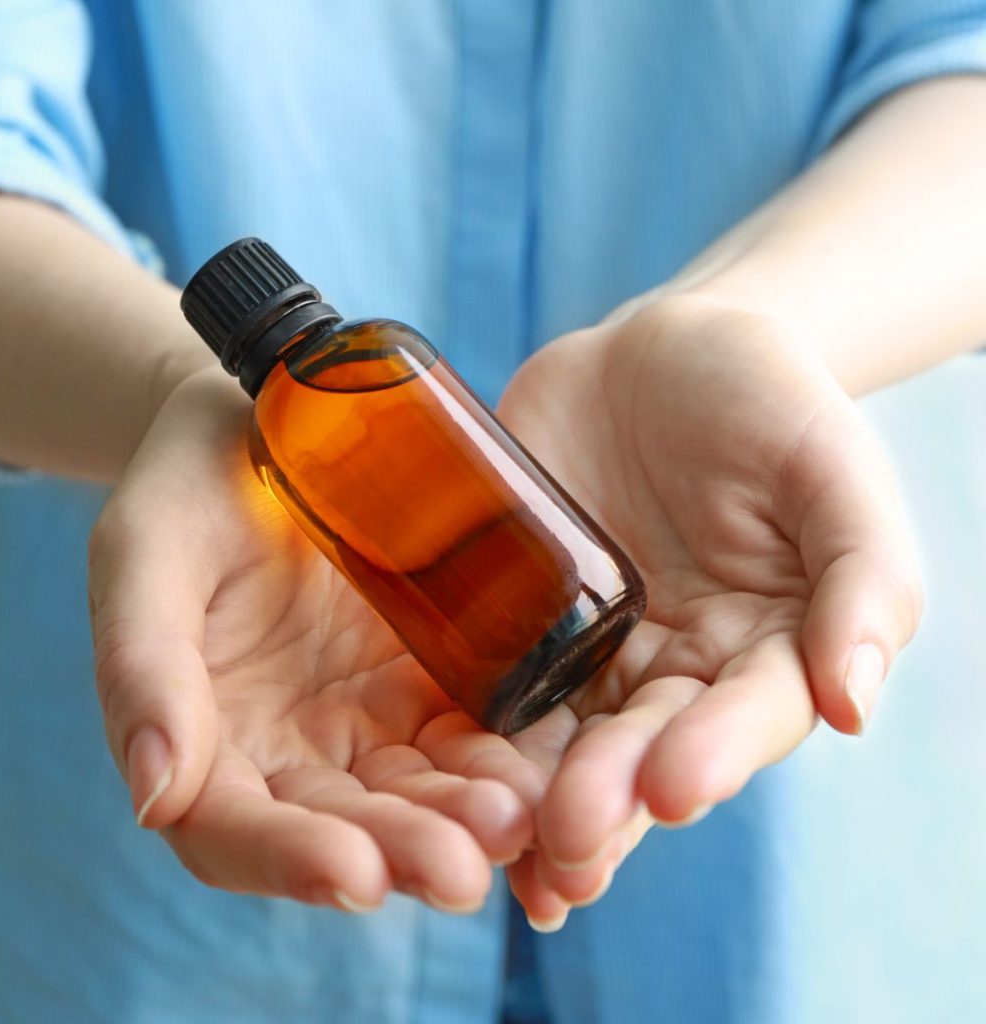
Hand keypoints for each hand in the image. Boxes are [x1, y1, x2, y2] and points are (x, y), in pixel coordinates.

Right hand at [87, 369, 543, 912]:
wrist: (266, 426)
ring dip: (465, 820)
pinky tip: (546, 769)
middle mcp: (290, 751)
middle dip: (403, 852)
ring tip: (519, 823)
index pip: (235, 829)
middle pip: (345, 827)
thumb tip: (155, 795)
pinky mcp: (427, 681)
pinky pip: (470, 733)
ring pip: (418, 793)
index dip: (290, 860)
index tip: (356, 874)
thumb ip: (143, 663)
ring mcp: (366, 720)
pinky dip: (504, 759)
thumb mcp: (149, 553)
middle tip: (463, 870)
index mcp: (206, 740)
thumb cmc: (190, 487)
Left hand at [497, 296, 921, 923]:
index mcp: (760, 651)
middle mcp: (672, 670)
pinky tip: (434, 778)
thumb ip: (864, 577)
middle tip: (570, 838)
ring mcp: (586, 651)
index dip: (712, 755)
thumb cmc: (762, 402)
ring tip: (502, 844)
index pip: (743, 719)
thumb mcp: (830, 469)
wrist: (658, 351)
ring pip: (560, 739)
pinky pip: (490, 680)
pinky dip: (467, 735)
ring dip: (531, 798)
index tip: (674, 789)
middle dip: (608, 795)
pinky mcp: (516, 620)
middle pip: (641, 748)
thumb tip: (852, 703)